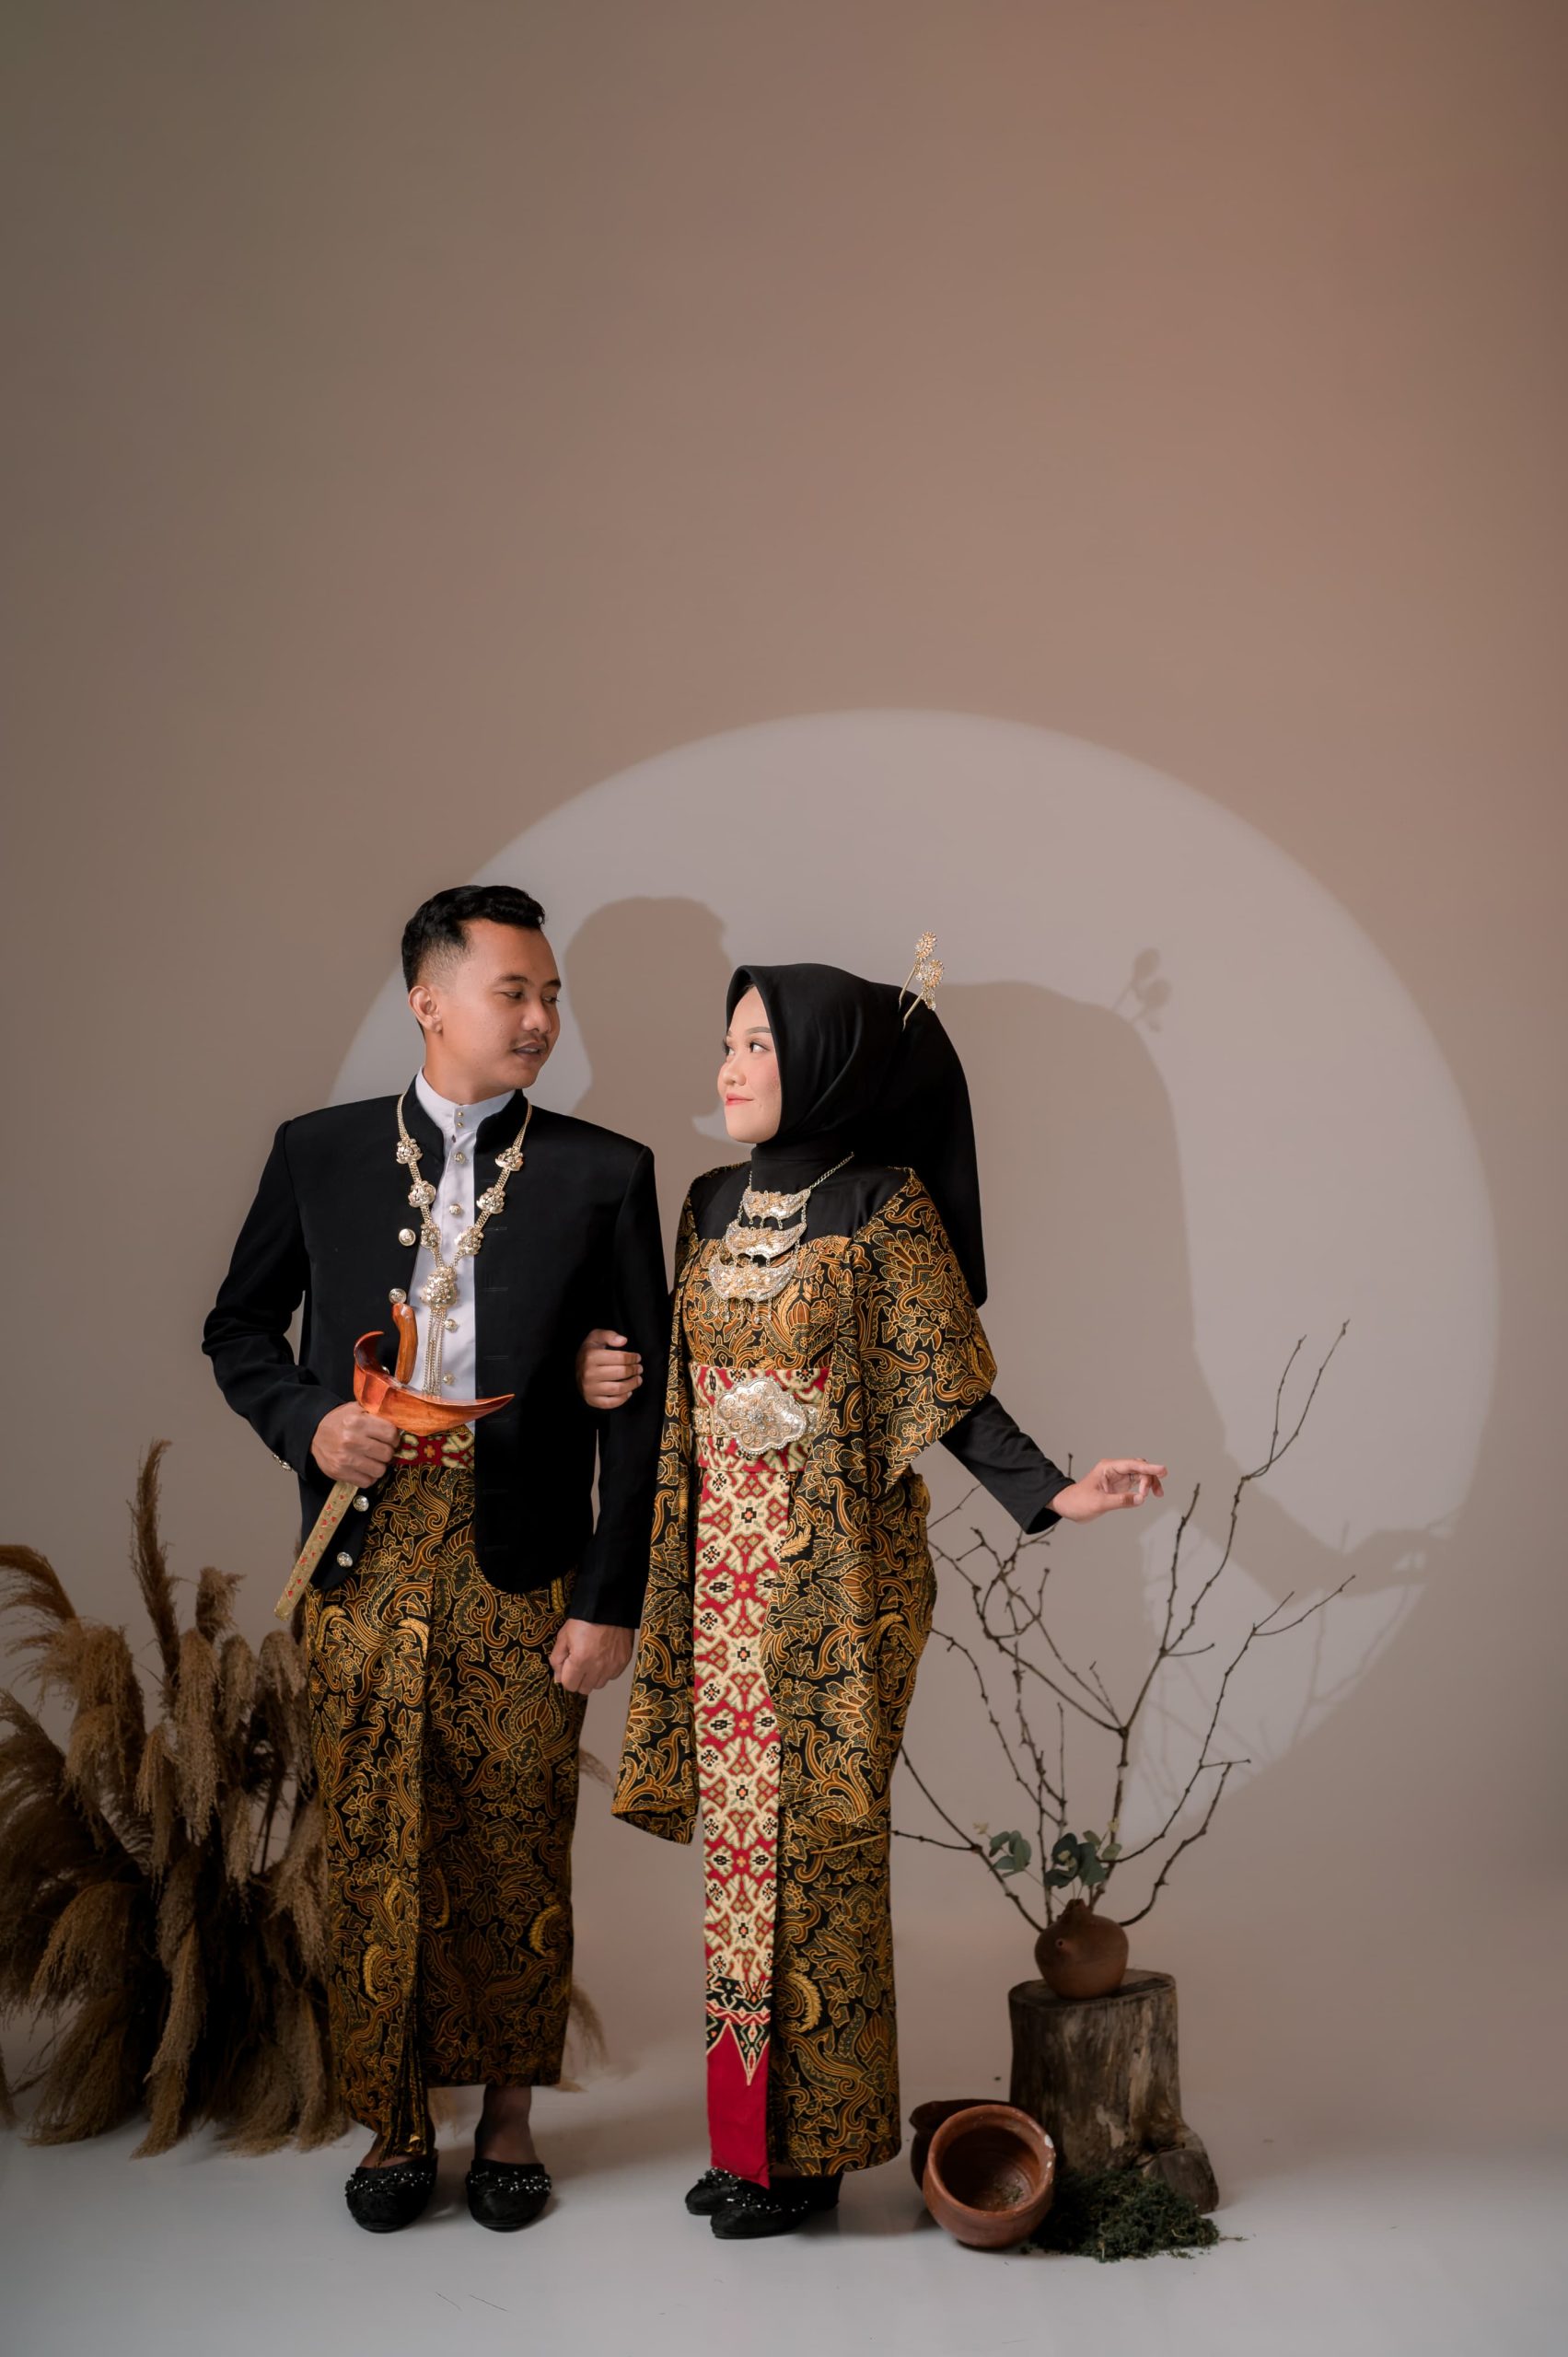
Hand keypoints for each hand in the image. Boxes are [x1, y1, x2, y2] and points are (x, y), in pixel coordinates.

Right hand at [311, 1402, 397, 1484]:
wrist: (314, 1433)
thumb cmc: (340, 1420)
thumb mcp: (357, 1409)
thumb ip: (377, 1413)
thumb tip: (400, 1421)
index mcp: (358, 1422)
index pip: (390, 1433)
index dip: (394, 1437)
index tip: (390, 1438)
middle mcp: (351, 1440)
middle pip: (387, 1453)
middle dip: (387, 1452)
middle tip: (381, 1449)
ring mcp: (345, 1459)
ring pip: (380, 1470)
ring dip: (379, 1465)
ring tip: (373, 1459)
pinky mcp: (340, 1472)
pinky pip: (367, 1481)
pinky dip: (369, 1476)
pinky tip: (364, 1468)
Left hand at [549, 1618, 633, 1693]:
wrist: (608, 1607)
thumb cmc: (584, 1620)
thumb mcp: (563, 1637)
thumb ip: (557, 1660)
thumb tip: (558, 1679)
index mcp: (580, 1661)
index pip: (569, 1685)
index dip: (566, 1677)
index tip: (568, 1667)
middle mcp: (598, 1667)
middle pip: (584, 1689)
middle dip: (579, 1679)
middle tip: (579, 1664)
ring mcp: (612, 1665)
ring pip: (599, 1684)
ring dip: (593, 1677)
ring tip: (592, 1660)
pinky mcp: (623, 1661)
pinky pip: (612, 1676)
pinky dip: (607, 1671)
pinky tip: (603, 1657)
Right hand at [576, 1328, 642, 1410]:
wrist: (575, 1368)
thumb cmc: (590, 1351)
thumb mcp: (596, 1337)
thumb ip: (610, 1335)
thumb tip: (623, 1341)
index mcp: (591, 1357)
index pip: (620, 1358)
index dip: (633, 1358)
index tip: (637, 1358)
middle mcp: (588, 1373)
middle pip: (621, 1373)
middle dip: (634, 1370)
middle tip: (639, 1368)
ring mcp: (589, 1388)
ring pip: (618, 1389)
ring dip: (632, 1384)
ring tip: (638, 1379)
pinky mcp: (591, 1400)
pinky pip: (610, 1403)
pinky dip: (623, 1399)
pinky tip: (629, 1392)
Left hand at [1051, 1458, 1167, 1523]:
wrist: (1068, 1506)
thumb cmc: (1078, 1502)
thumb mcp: (1099, 1503)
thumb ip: (1120, 1500)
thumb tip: (1141, 1499)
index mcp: (1108, 1467)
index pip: (1132, 1464)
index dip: (1149, 1468)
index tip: (1163, 1470)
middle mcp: (1115, 1470)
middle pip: (1139, 1468)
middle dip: (1150, 1477)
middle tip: (1153, 1493)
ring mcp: (1118, 1477)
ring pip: (1140, 1475)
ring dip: (1150, 1483)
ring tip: (1157, 1494)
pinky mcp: (1119, 1486)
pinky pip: (1137, 1484)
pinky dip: (1144, 1489)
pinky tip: (1148, 1495)